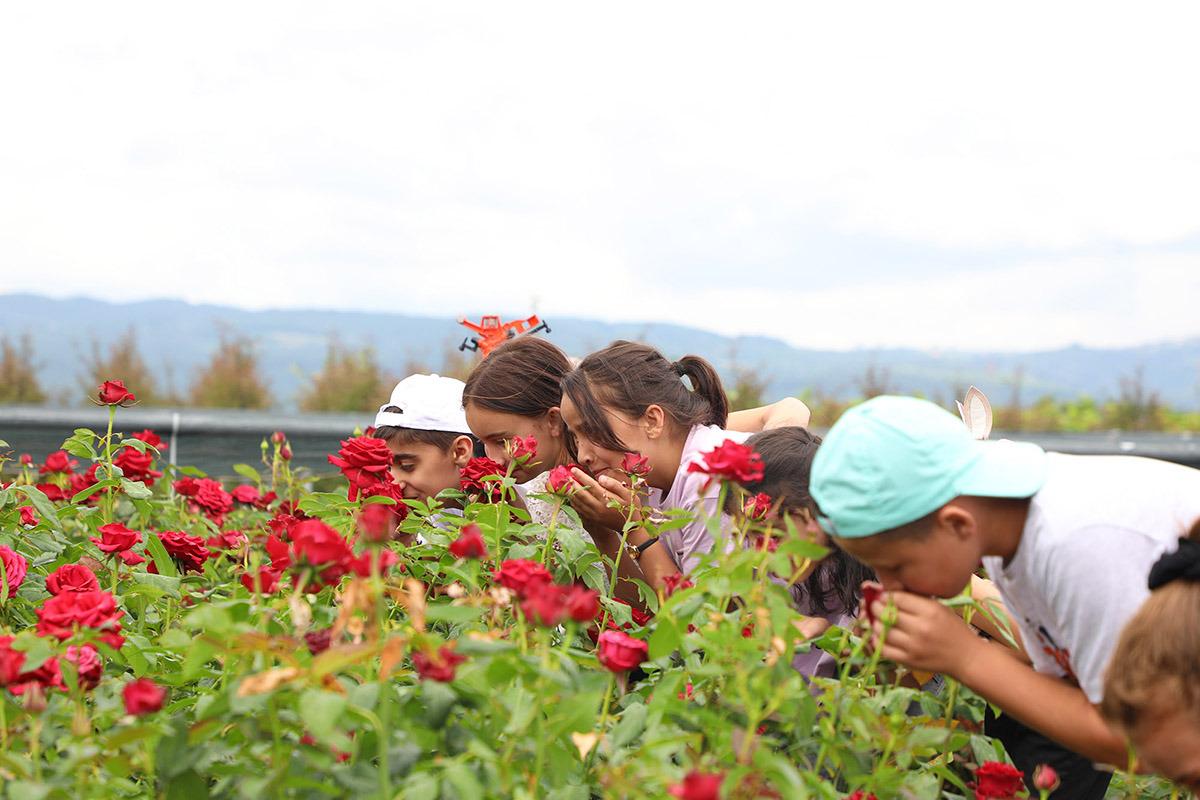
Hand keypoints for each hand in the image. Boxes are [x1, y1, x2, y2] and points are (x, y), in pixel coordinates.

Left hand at [569, 468, 636, 530]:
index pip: (590, 485)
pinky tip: (572, 498)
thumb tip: (600, 478)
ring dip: (571, 494)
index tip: (573, 470)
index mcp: (606, 499)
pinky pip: (579, 511)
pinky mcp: (593, 520)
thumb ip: (614, 485)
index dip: (581, 476)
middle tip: (567, 477)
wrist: (631, 528)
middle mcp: (597, 507)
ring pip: (578, 503)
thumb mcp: (628, 494)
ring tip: (567, 486)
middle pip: (581, 494)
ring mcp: (594, 514)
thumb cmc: (631, 508)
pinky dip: (574, 503)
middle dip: (573, 484)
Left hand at [866, 590, 981, 676]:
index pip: (897, 598)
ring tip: (878, 620)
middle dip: (876, 607)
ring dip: (875, 623)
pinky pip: (883, 649)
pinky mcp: (909, 661)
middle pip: (886, 613)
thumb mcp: (939, 607)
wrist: (966, 657)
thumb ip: (915, 599)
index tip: (883, 596)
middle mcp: (920, 628)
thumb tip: (885, 591)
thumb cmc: (952, 628)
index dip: (885, 595)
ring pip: (881, 631)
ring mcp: (913, 646)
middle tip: (876, 606)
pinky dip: (876, 640)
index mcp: (930, 611)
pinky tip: (879, 635)